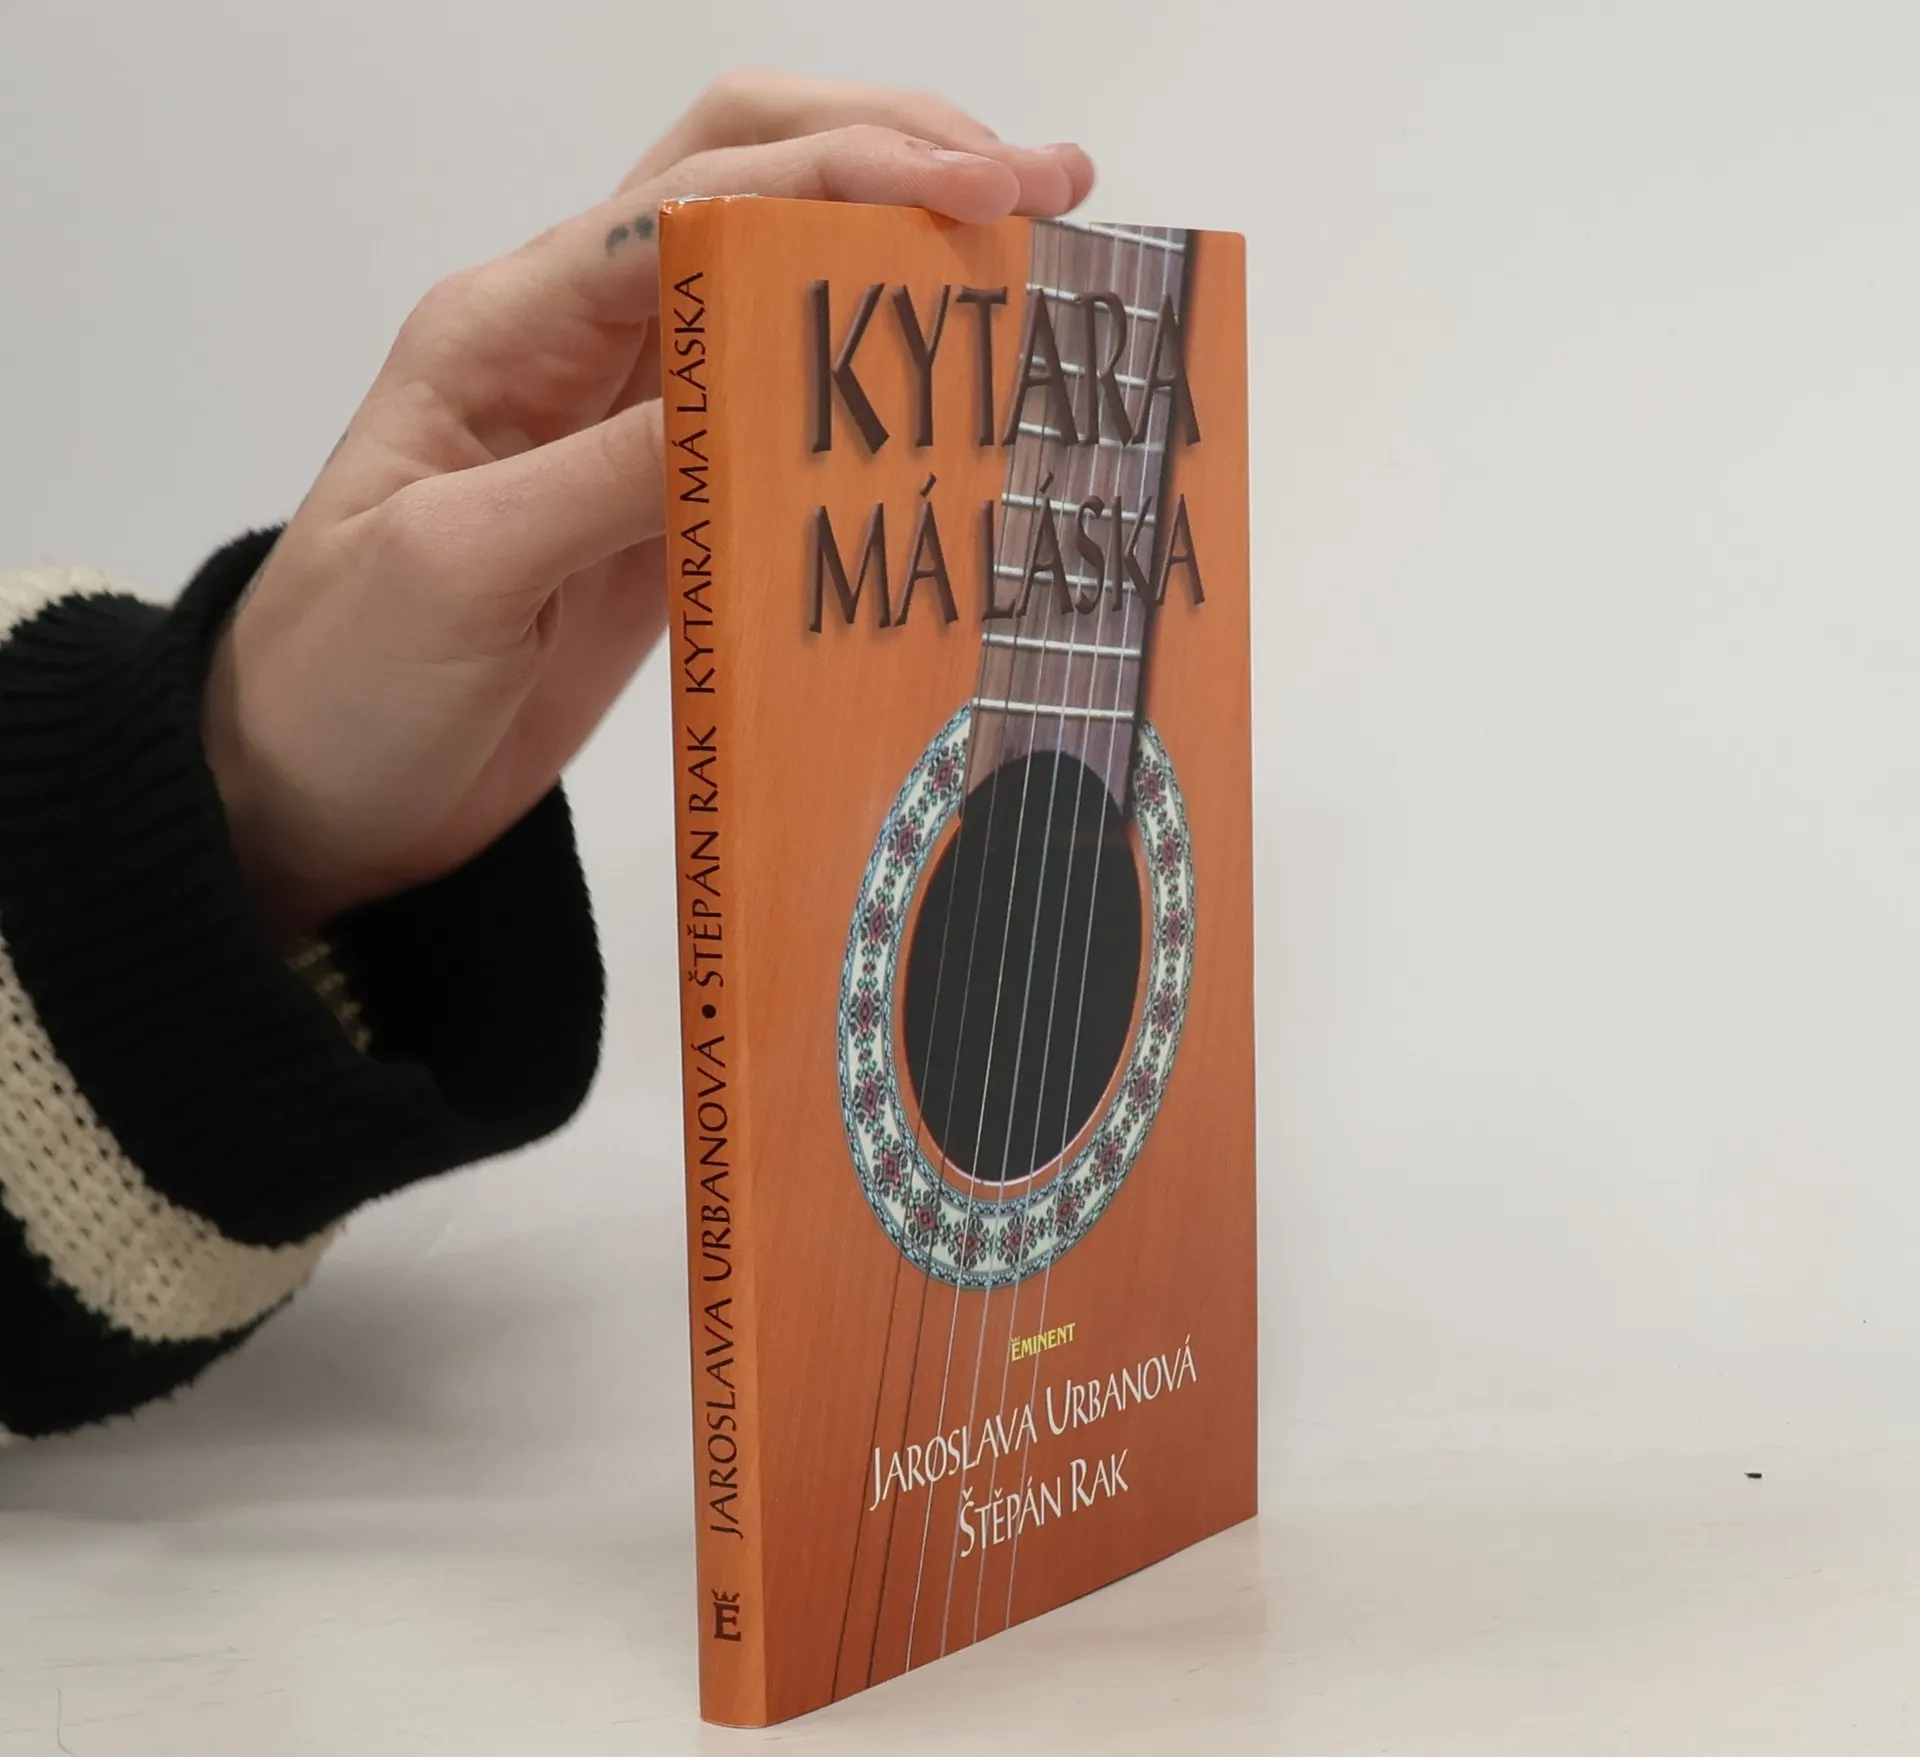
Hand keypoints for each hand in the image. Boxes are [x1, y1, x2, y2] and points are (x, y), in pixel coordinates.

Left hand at [203, 70, 1093, 939]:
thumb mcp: (456, 568)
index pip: (700, 202)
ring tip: (1031, 285)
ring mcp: (629, 433)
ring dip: (902, 274)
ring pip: (785, 302)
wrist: (314, 796)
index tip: (985, 190)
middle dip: (897, 158)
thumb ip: (604, 476)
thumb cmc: (341, 679)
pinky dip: (875, 413)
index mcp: (512, 326)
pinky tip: (954, 425)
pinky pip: (786, 436)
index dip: (849, 177)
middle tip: (1046, 189)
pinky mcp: (665, 519)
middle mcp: (579, 351)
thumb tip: (756, 401)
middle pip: (750, 189)